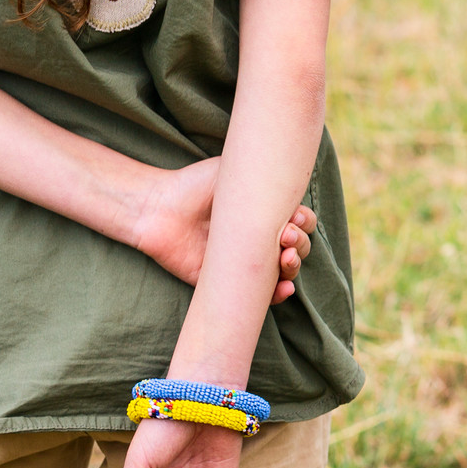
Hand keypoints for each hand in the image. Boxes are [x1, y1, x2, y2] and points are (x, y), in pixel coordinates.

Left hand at [128, 157, 316, 301]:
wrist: (161, 207)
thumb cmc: (195, 184)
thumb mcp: (234, 171)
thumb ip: (263, 173)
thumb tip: (290, 176)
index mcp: (263, 214)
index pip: (299, 222)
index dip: (305, 221)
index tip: (296, 216)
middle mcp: (257, 239)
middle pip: (297, 248)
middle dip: (301, 244)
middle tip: (286, 236)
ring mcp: (243, 262)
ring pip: (283, 272)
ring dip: (293, 268)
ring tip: (285, 259)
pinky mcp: (225, 284)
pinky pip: (257, 296)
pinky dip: (276, 296)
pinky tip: (284, 289)